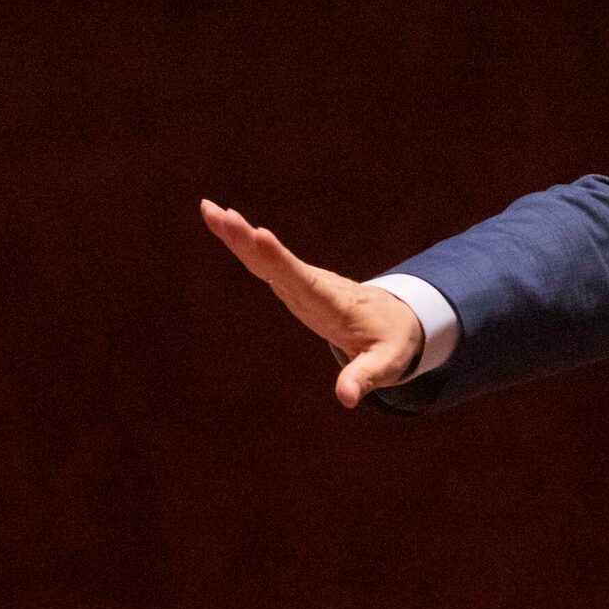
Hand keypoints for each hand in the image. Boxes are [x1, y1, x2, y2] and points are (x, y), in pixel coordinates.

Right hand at [200, 201, 423, 407]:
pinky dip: (243, 245)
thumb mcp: (385, 364)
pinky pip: (265, 263)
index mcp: (333, 303)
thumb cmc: (392, 342)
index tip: (260, 235)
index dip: (281, 260)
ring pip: (266, 258)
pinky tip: (223, 224)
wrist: (398, 318)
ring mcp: (302, 283)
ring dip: (238, 235)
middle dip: (248, 240)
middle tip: (222, 214)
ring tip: (209, 210)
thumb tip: (345, 399)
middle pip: (277, 263)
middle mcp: (314, 286)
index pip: (304, 281)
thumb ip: (363, 378)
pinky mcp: (294, 284)